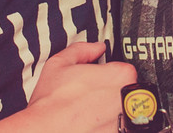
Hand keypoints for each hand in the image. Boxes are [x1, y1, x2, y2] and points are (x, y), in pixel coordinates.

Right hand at [0, 42, 136, 132]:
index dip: (107, 74)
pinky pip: (118, 127)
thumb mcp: (60, 63)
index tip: (97, 80)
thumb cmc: (51, 103)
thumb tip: (96, 47)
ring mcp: (125, 122)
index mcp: (119, 76)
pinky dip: (106, 126)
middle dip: (111, 93)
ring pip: (123, 112)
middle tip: (90, 97)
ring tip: (89, 112)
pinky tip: (89, 124)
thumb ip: (83, 49)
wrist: (44, 131)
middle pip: (126, 91)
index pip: (123, 69)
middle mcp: (127, 100)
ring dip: (110, 111)